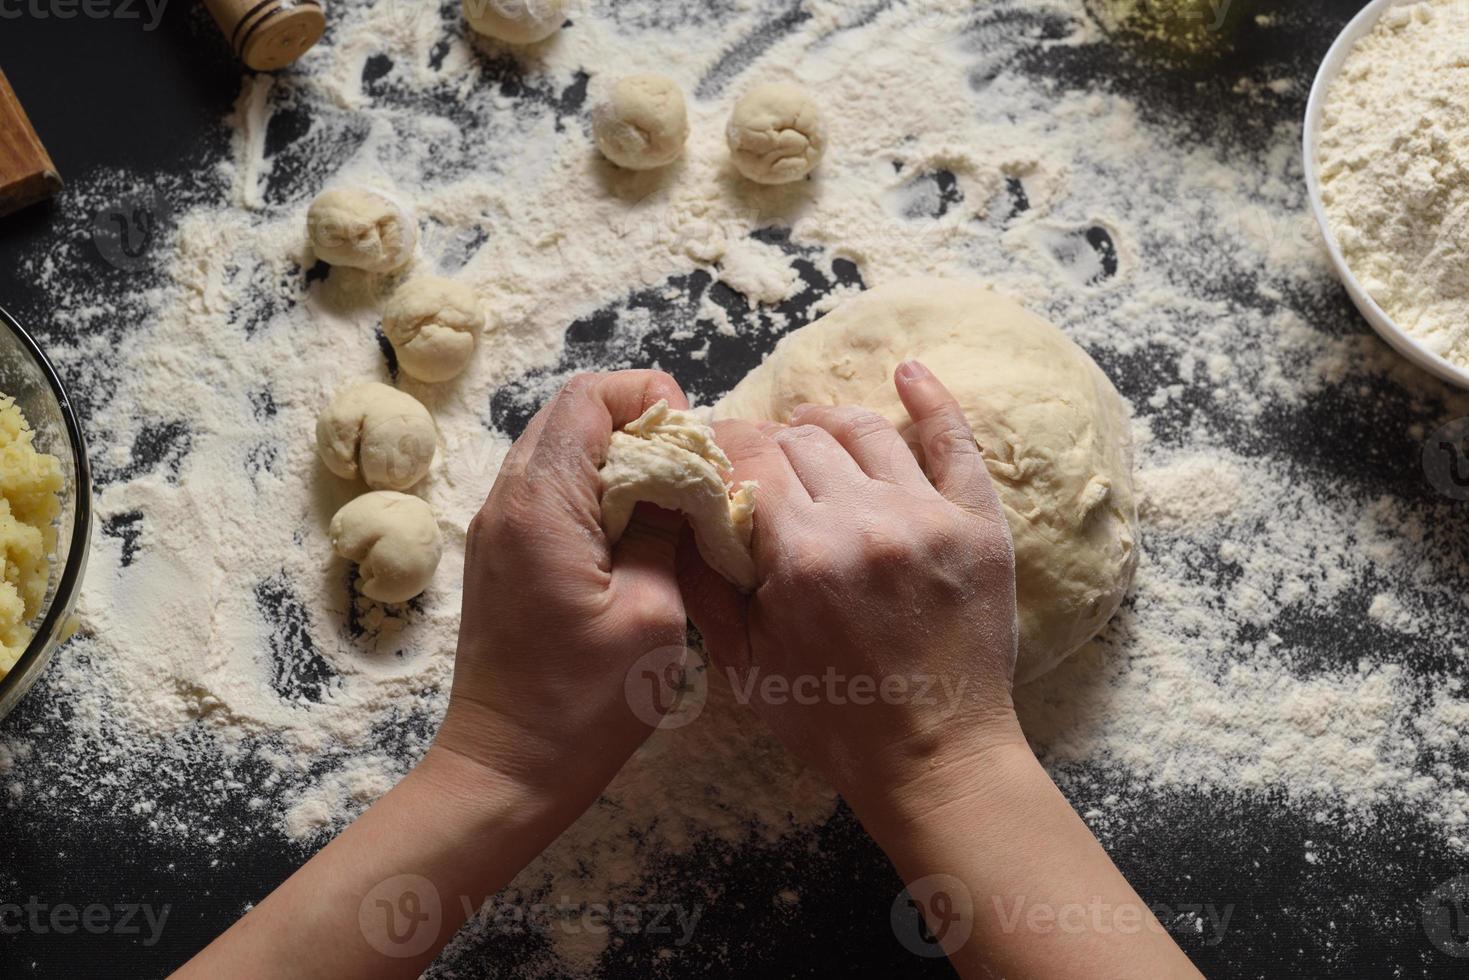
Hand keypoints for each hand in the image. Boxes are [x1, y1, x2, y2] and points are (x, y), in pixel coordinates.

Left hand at [436, 370, 689, 808]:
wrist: (507, 768)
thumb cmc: (583, 703)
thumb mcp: (652, 612)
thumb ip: (665, 527)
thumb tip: (678, 478)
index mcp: (542, 504)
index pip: (589, 397)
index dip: (649, 400)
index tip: (692, 446)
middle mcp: (508, 501)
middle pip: (573, 414)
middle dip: (640, 426)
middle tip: (690, 473)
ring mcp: (498, 527)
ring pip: (562, 450)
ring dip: (619, 460)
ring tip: (670, 504)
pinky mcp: (503, 554)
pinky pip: (551, 490)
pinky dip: (597, 492)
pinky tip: (636, 535)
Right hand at [679, 361, 1024, 821]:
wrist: (937, 758)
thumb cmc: (832, 720)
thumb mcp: (745, 666)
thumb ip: (708, 584)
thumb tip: (684, 512)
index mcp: (802, 556)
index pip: (751, 463)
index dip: (726, 449)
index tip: (713, 449)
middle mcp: (866, 522)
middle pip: (803, 442)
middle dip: (769, 441)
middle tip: (757, 454)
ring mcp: (928, 517)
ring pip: (866, 431)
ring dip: (827, 418)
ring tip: (808, 421)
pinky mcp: (978, 524)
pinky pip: (954, 441)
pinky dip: (931, 399)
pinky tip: (908, 371)